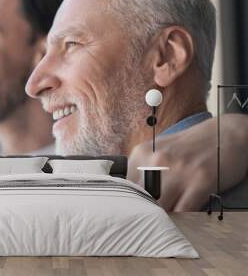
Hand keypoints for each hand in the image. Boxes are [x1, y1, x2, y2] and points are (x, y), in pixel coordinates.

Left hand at [128, 114, 247, 211]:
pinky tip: (184, 214)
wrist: (225, 133)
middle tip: (151, 217)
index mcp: (142, 153)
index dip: (131, 203)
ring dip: (164, 218)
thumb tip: (126, 196)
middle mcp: (157, 160)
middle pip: (141, 200)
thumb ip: (141, 170)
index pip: (124, 188)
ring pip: (160, 208)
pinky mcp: (201, 180)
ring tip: (169, 216)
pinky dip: (183, 218)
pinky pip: (184, 210)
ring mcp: (179, 170)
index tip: (135, 210)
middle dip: (146, 212)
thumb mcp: (157, 150)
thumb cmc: (188, 146)